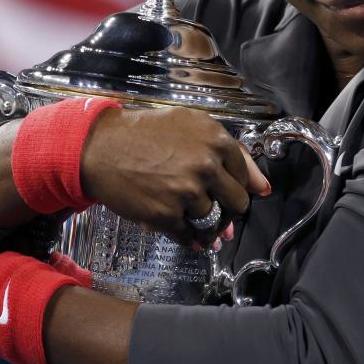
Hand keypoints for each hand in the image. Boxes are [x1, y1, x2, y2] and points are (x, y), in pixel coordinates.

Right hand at [81, 106, 269, 245]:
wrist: (100, 147)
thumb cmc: (144, 133)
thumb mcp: (190, 124)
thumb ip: (230, 151)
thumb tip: (263, 187)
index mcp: (216, 140)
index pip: (245, 176)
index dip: (235, 185)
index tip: (228, 191)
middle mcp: (206, 166)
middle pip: (236, 203)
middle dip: (227, 209)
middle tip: (211, 206)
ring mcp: (187, 192)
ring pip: (212, 221)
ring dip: (204, 223)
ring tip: (184, 210)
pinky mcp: (167, 215)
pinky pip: (190, 237)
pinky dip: (190, 239)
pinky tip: (183, 231)